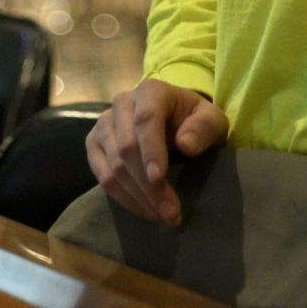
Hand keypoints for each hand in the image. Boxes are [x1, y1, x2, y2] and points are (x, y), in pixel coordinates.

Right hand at [86, 79, 228, 225]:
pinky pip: (101, 175)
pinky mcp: (94, 144)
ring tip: (161, 216)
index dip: (151, 150)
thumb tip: (185, 145)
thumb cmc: (194, 121)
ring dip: (137, 196)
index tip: (159, 178)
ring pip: (113, 165)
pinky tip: (143, 210)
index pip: (146, 119)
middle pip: (127, 147)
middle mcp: (121, 103)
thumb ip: (204, 127)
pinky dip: (122, 197)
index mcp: (151, 91)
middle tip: (171, 213)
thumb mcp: (212, 119)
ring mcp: (103, 124)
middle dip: (149, 185)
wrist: (174, 120)